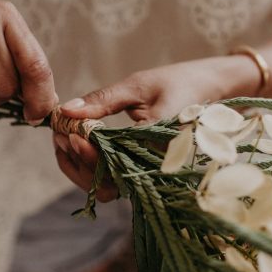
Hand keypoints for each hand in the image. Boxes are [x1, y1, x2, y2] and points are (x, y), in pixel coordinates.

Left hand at [52, 57, 258, 194]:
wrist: (212, 89)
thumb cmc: (178, 82)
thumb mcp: (138, 85)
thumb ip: (103, 100)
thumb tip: (66, 111)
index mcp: (159, 146)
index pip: (114, 164)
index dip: (86, 153)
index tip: (68, 131)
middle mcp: (156, 167)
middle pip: (107, 187)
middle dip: (78, 164)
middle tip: (59, 134)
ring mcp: (151, 172)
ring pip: (108, 188)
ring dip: (82, 168)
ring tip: (64, 138)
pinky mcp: (145, 170)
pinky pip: (115, 179)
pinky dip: (92, 165)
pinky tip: (77, 142)